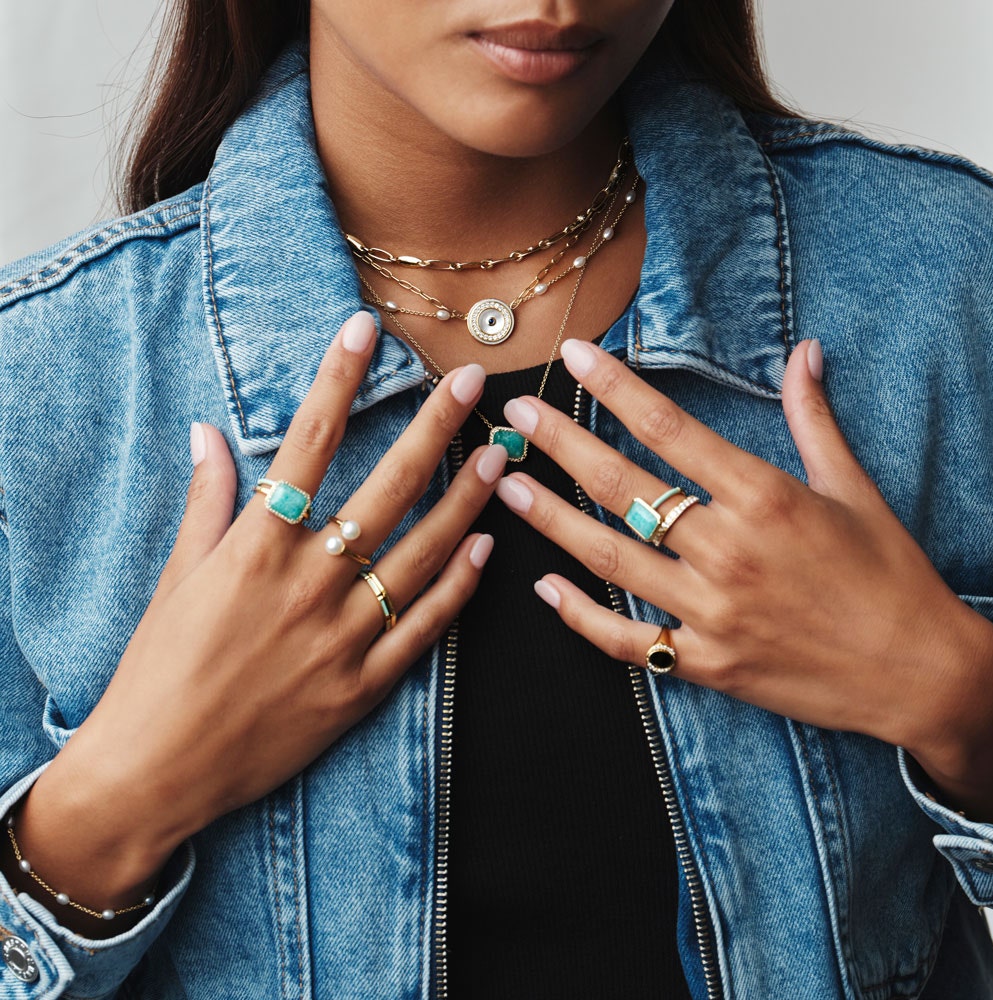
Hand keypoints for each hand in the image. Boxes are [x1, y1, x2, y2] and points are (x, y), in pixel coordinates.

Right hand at [14, 311, 505, 930]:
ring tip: (500, 456)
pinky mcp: (364, 683)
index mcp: (256, 548)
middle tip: (472, 382)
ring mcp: (343, 635)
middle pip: (385, 489)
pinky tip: (485, 549)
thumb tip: (208, 433)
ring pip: (421, 553)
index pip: (305, 443)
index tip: (364, 329)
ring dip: (465, 500)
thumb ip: (206, 502)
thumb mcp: (176, 578)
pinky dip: (457, 587)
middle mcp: (308, 582)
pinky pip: (424, 626)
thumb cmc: (158, 669)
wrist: (157, 769)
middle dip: (433, 429)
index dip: (336, 380)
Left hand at [494, 337, 992, 818]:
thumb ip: (814, 419)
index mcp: (764, 498)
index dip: (613, 386)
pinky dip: (581, 616)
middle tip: (515, 416)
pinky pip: (627, 640)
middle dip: (560, 444)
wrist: (919, 673)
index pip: (668, 427)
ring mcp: (712, 613)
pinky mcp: (706, 664)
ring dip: (550, 520)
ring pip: (609, 558)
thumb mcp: (855, 488)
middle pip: (622, 486)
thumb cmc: (889, 574)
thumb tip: (804, 352)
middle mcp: (728, 551)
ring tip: (504, 485)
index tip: (573, 357)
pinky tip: (546, 587)